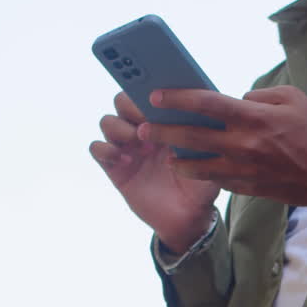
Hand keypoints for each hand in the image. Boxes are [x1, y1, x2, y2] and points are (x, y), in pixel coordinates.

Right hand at [89, 92, 219, 251]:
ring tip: (137, 142)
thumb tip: (202, 116)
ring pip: (107, 121)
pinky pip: (97, 148)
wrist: (188, 218)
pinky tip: (126, 161)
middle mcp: (144, 130)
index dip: (148, 88)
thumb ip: (204, 140)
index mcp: (166, 122)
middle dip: (130, 105)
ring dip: (119, 127)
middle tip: (145, 120)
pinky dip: (105, 149)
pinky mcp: (115, 167)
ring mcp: (128, 147)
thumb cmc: (201, 186)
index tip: (156, 96)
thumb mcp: (210, 162)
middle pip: (123, 101)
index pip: (149, 93)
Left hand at [136, 86, 306, 206]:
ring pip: (200, 165)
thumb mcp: (292, 99)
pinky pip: (221, 180)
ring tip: (168, 157)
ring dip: (179, 160)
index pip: (206, 103)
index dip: (177, 98)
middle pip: (192, 136)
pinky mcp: (251, 188)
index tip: (156, 96)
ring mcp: (246, 169)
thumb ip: (259, 97)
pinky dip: (208, 174)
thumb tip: (236, 100)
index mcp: (253, 118)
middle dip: (162, 132)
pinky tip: (199, 170)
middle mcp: (244, 144)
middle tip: (142, 129)